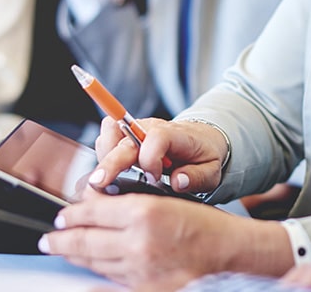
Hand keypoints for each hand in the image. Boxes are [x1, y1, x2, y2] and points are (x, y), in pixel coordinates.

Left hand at [40, 194, 289, 287]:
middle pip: (85, 239)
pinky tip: (87, 273)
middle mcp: (139, 241)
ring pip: (94, 262)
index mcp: (144, 212)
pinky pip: (111, 281)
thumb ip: (129, 204)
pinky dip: (95, 274)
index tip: (62, 215)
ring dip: (75, 256)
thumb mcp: (165, 200)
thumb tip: (95, 206)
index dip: (72, 213)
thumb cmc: (205, 225)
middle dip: (62, 239)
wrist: (231, 254)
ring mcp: (140, 269)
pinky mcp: (145, 289)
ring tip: (63, 251)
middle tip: (49, 238)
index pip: (92, 211)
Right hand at [90, 117, 227, 193]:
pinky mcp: (126, 135)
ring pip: (110, 132)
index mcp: (175, 135)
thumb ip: (196, 177)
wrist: (200, 139)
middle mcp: (151, 128)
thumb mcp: (211, 170)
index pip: (155, 138)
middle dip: (110, 161)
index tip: (154, 179)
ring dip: (104, 156)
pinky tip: (110, 172)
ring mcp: (136, 129)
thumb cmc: (203, 155)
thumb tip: (178, 182)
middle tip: (99, 183)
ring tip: (107, 178)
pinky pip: (106, 137)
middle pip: (124, 136)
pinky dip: (103, 155)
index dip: (150, 160)